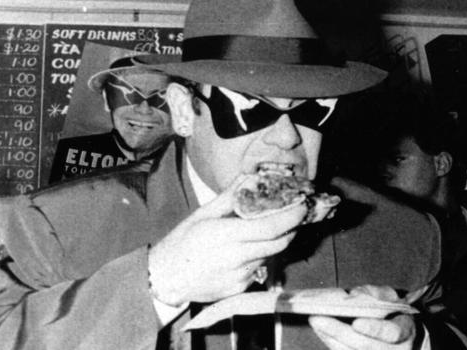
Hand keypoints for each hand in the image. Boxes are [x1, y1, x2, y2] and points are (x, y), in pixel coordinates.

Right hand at [149, 175, 308, 305]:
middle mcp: (235, 258)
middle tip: (293, 216)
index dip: (291, 217)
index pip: (270, 227)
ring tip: (266, 231)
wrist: (165, 278)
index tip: (301, 206)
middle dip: (290, 229)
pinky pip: (258, 270)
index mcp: (225, 235)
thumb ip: (230, 197)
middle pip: (278, 244)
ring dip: (274, 243)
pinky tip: (246, 250)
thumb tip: (249, 178)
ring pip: (269, 256)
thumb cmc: (181, 243)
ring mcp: (239, 276)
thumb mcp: (202, 214)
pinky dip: (259, 257)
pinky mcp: (239, 289)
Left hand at [309, 286, 420, 349]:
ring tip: (315, 321)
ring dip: (329, 337)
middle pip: (365, 346)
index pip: (391, 333)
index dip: (373, 328)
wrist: (401, 336)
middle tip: (317, 318)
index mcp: (405, 331)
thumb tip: (354, 296)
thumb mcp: (391, 297)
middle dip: (339, 331)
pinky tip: (320, 330)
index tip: (356, 322)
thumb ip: (375, 293)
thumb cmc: (392, 312)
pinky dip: (330, 342)